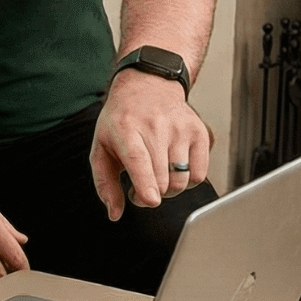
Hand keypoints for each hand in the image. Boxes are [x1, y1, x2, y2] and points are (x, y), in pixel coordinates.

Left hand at [90, 68, 213, 219]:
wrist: (147, 86)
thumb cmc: (121, 122)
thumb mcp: (101, 147)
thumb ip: (105, 183)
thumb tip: (114, 214)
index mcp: (126, 129)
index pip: (139, 159)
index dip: (145, 182)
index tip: (150, 200)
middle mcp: (155, 126)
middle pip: (162, 178)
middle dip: (150, 195)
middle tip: (140, 187)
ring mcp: (180, 128)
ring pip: (181, 180)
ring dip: (168, 190)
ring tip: (156, 177)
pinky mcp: (199, 132)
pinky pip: (199, 174)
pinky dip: (187, 181)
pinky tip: (173, 169)